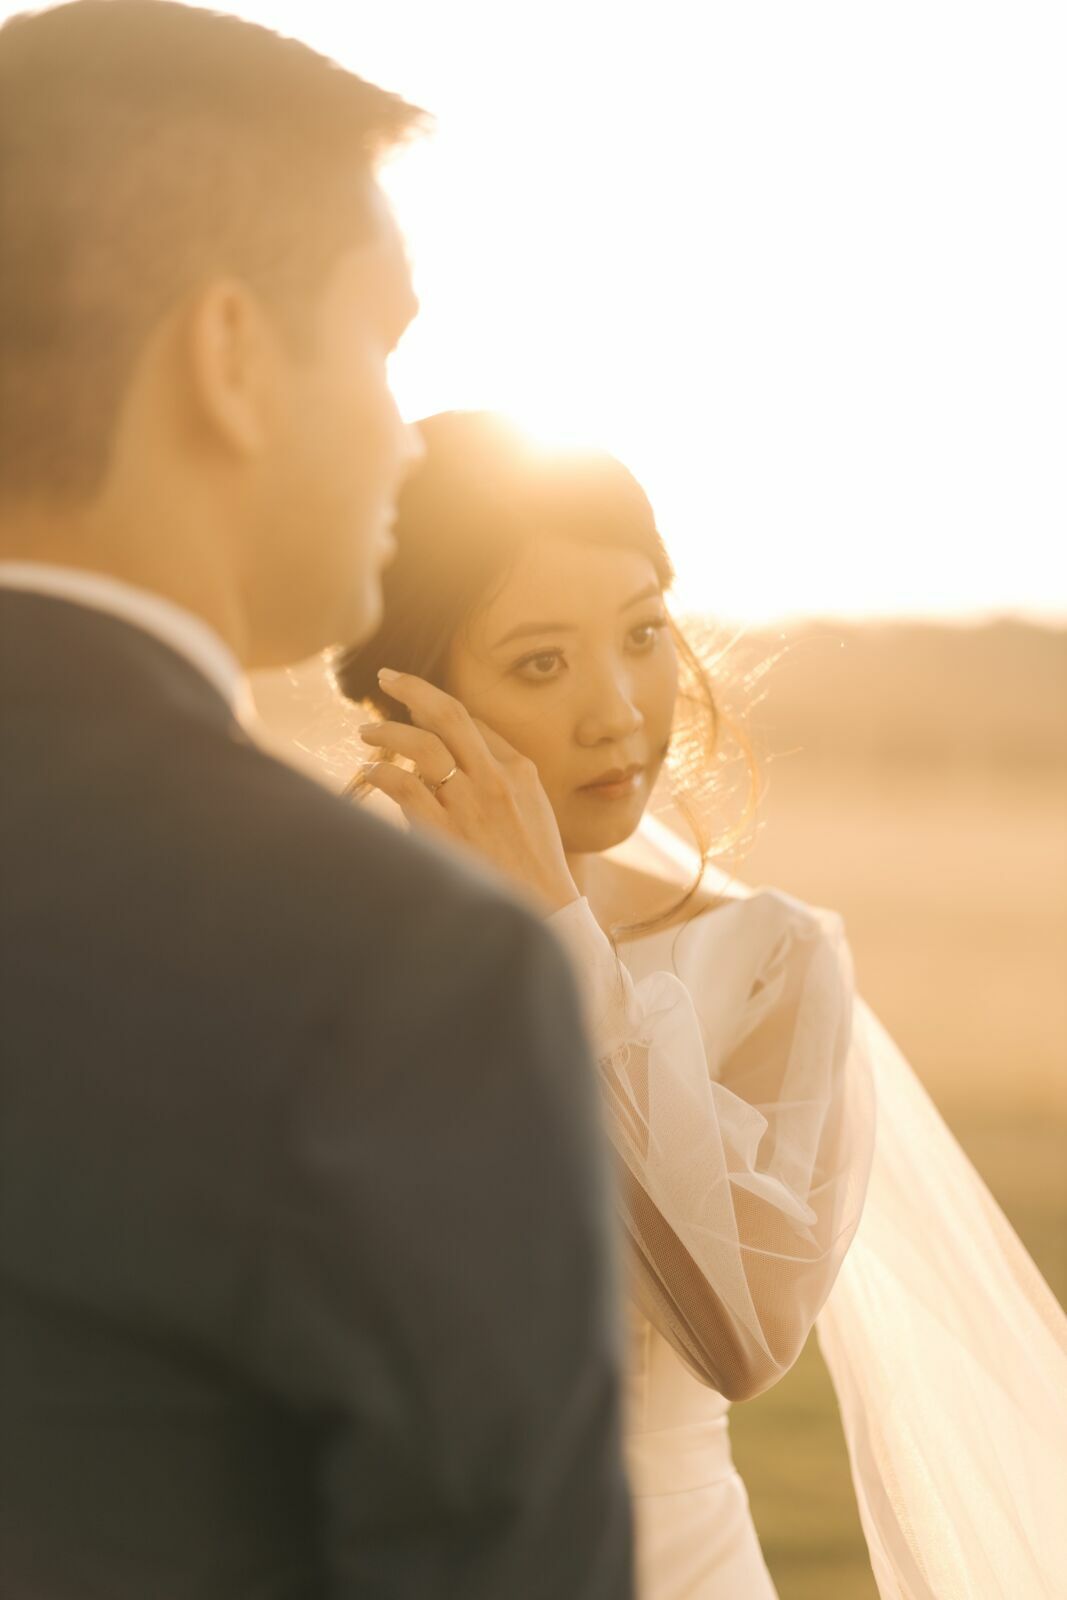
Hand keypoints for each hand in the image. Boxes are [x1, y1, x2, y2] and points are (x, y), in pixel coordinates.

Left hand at [358, 669, 579, 913]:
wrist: (541, 911)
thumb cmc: (532, 864)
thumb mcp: (531, 808)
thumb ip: (502, 774)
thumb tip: (462, 744)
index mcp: (519, 768)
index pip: (472, 721)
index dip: (436, 704)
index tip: (413, 700)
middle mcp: (494, 777)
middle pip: (449, 715)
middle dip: (413, 688)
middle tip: (387, 677)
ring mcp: (470, 802)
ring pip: (421, 745)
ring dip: (387, 732)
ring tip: (366, 732)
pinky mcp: (445, 830)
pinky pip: (403, 785)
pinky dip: (381, 772)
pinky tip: (369, 771)